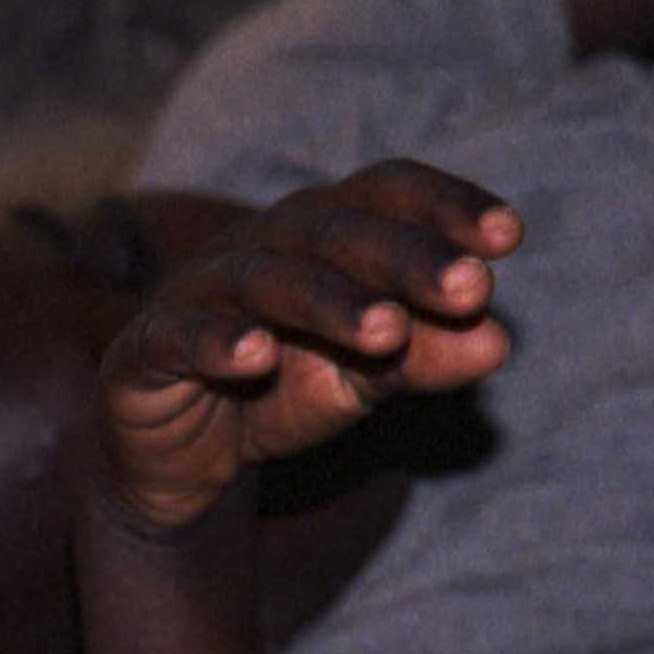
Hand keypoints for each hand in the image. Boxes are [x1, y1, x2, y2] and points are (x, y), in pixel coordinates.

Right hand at [99, 163, 515, 530]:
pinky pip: (180, 334)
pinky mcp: (145, 347)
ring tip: (386, 333)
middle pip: (335, 229)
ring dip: (328, 302)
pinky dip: (216, 340)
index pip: (386, 193)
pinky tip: (257, 356)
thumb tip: (499, 339)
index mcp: (322, 233)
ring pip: (266, 277)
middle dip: (406, 257)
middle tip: (469, 288)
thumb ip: (424, 357)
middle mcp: (261, 244)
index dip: (444, 205)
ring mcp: (198, 290)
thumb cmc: (281, 392)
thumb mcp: (365, 380)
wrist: (183, 460)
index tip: (508, 236)